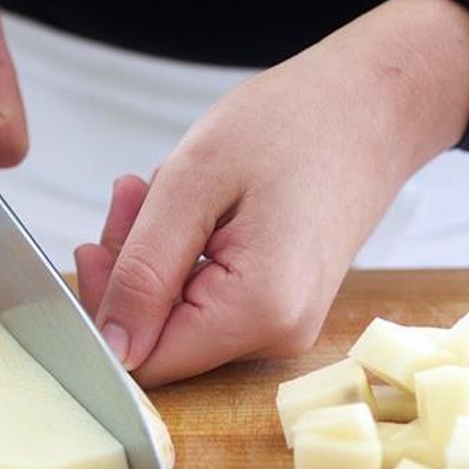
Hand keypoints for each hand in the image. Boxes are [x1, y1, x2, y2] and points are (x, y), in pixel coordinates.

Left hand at [74, 0, 468, 387]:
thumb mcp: (192, 184)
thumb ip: (143, 271)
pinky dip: (185, 256)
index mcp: (258, 312)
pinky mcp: (280, 309)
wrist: (371, 108)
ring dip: (154, 256)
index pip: (146, 360)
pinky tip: (192, 205)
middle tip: (128, 196)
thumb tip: (111, 347)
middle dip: (129, 272)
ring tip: (160, 188)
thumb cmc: (293, 126)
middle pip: (161, 339)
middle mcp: (277, 336)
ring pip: (179, 317)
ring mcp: (283, 326)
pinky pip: (207, 300)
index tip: (97, 242)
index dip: (105, 311)